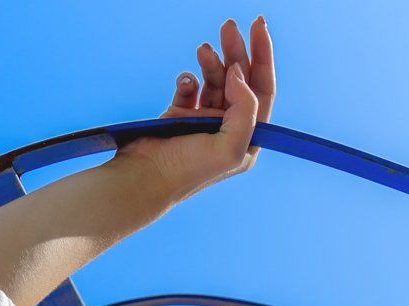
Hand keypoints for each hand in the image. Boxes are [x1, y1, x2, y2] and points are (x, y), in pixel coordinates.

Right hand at [113, 17, 275, 203]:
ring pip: (215, 78)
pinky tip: (185, 84)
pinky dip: (187, 80)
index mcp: (247, 138)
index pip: (263, 90)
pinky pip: (190, 87)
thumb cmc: (189, 170)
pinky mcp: (180, 114)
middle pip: (239, 79)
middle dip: (236, 50)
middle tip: (227, 26)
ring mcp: (204, 120)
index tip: (258, 26)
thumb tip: (237, 73)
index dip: (263, 57)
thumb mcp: (230, 147)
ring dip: (211, 61)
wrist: (146, 176)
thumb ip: (245, 109)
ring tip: (203, 51)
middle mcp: (228, 128)